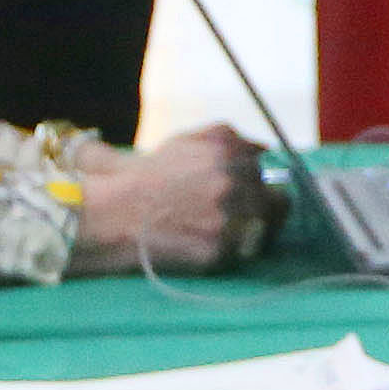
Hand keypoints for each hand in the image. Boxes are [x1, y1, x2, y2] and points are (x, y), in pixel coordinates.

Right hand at [75, 125, 257, 268]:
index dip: (253, 181)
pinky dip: (233, 249)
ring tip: (221, 231)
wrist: (115, 214)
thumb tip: (263, 149)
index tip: (238, 191)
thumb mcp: (186, 141)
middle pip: (273, 199)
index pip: (264, 168)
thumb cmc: (150, 177)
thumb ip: (227, 138)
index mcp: (227, 150)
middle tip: (226, 216)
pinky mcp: (221, 249)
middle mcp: (233, 180)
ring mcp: (229, 216)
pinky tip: (209, 243)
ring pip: (266, 227)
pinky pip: (245, 251)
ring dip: (251, 229)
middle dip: (255, 206)